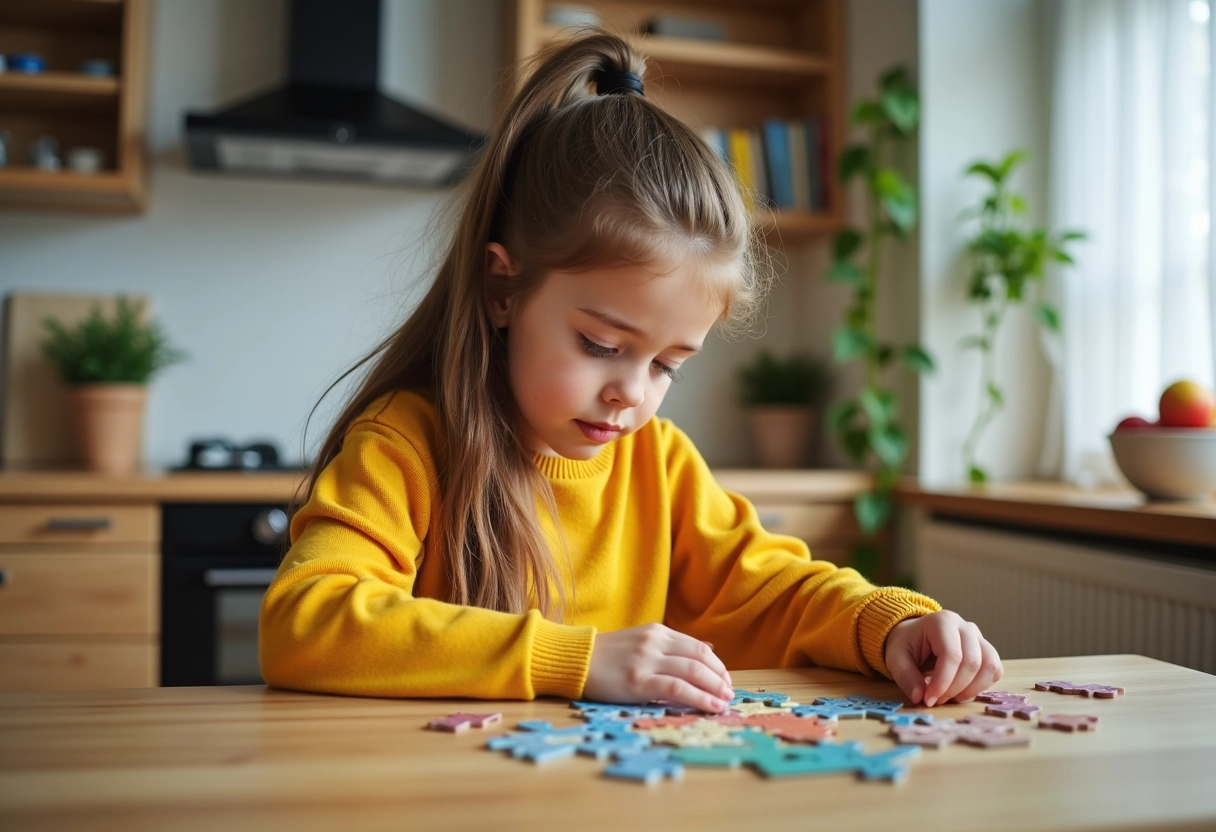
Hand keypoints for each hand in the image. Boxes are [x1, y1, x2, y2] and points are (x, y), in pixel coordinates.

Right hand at [584, 624, 733, 712]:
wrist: (575, 660)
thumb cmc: (607, 656)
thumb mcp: (641, 640)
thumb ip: (670, 646)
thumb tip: (707, 650)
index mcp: (657, 632)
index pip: (698, 647)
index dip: (717, 665)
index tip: (725, 680)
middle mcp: (654, 642)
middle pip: (699, 658)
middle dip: (719, 678)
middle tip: (729, 693)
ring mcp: (646, 661)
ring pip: (692, 672)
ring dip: (714, 689)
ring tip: (724, 702)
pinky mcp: (638, 682)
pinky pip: (676, 689)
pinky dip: (699, 698)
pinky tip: (710, 707)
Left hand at [884, 611, 1002, 706]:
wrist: (915, 635)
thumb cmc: (907, 644)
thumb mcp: (896, 658)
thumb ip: (906, 676)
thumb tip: (920, 697)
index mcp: (942, 622)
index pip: (951, 655)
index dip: (942, 682)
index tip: (929, 700)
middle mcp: (965, 627)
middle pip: (971, 662)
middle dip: (954, 688)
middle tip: (936, 700)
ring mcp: (979, 637)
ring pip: (989, 666)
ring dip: (971, 689)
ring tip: (950, 698)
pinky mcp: (986, 650)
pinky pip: (994, 670)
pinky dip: (982, 686)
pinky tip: (962, 691)